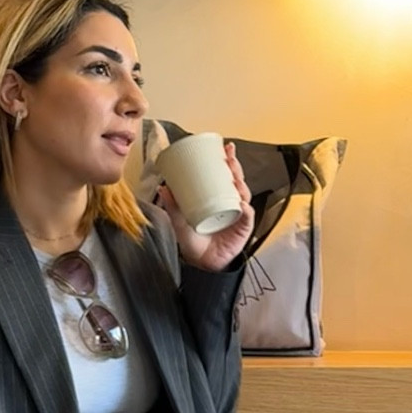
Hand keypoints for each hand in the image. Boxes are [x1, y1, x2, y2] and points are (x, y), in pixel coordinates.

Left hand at [157, 140, 253, 271]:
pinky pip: (247, 218)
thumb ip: (173, 205)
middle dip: (236, 167)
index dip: (228, 161)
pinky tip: (242, 205)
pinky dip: (246, 211)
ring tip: (234, 177)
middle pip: (238, 181)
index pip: (226, 176)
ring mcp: (238, 216)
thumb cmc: (194, 241)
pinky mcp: (242, 230)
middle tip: (229, 156)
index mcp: (219, 199)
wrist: (202, 264)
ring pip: (245, 195)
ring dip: (241, 184)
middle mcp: (231, 205)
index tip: (225, 148)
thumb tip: (163, 186)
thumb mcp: (179, 220)